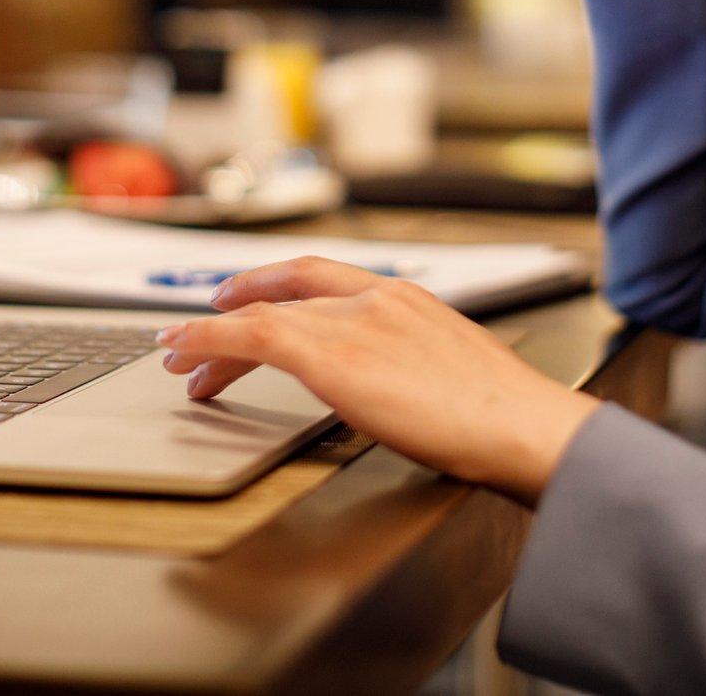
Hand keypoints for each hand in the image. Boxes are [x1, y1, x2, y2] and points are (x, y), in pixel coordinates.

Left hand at [154, 257, 600, 504]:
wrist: (523, 426)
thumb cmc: (505, 419)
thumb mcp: (454, 378)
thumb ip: (416, 372)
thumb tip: (397, 396)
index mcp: (411, 299)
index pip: (329, 279)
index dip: (282, 285)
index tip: (255, 299)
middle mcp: (378, 298)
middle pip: (290, 287)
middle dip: (240, 301)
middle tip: (202, 326)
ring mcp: (355, 321)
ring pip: (263, 312)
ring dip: (214, 332)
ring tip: (182, 354)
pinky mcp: (333, 353)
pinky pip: (253, 335)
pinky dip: (211, 340)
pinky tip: (188, 355)